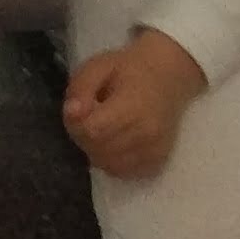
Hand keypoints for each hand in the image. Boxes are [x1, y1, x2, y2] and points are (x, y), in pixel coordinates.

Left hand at [61, 26, 205, 178]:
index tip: (77, 111)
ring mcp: (154, 151)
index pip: (93, 131)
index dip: (76, 124)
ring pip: (108, 165)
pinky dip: (111, 161)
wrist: (168, 77)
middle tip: (87, 118)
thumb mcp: (98, 66)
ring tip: (100, 129)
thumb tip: (71, 113)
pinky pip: (123, 172)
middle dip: (83, 137)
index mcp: (132, 106)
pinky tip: (112, 142)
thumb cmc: (129, 69)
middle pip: (98, 150)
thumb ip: (80, 88)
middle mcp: (146, 133)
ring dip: (95, 150)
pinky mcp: (158, 162)